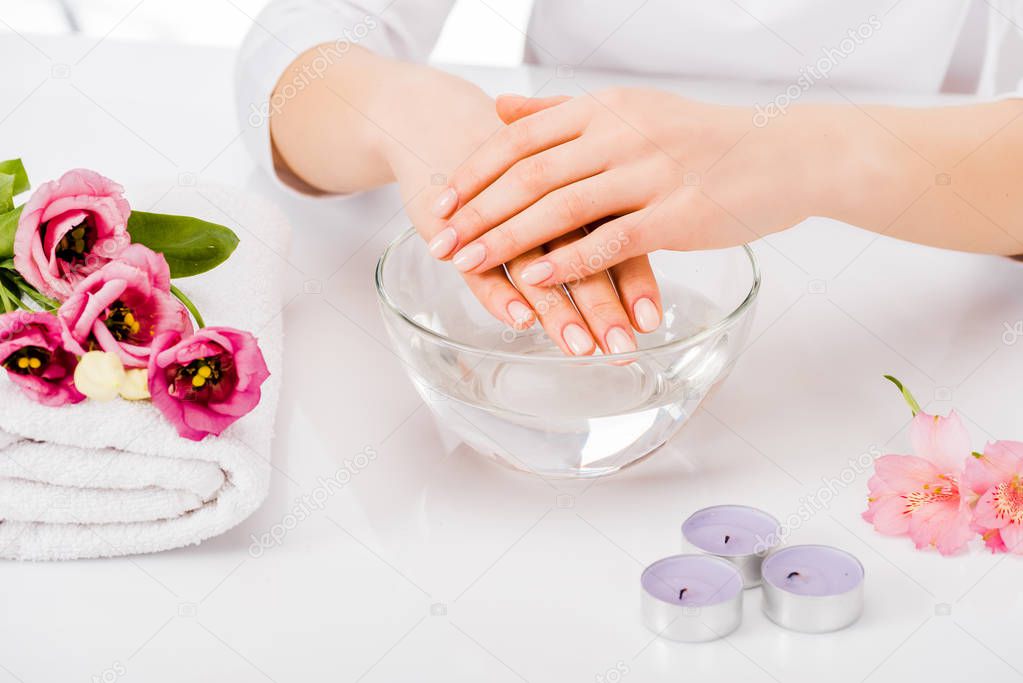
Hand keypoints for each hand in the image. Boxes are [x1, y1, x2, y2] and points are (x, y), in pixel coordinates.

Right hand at [268, 48, 662, 353]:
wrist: (437, 121)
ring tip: (580, 350)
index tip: (651, 323)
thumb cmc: (513, 164)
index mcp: (576, 179)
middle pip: (580, 253)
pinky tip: (519, 320)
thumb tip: (639, 269)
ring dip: (559, 309)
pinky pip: (479, 260)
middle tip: (623, 349)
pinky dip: (499, 292)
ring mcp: (497, 211)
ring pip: (533, 262)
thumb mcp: (563, 184)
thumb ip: (604, 221)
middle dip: (603, 307)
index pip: (614, 232)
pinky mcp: (455, 225)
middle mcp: (541, 196)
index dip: (634, 279)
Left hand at [429, 87, 827, 286]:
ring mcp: (650, 173)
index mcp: (605, 108)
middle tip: (439, 242)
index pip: (521, 138)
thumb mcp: (629, 109)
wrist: (786, 152)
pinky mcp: (678, 215)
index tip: (439, 202)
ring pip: (562, 207)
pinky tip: (536, 279)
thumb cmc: (703, 137)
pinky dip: (569, 261)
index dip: (475, 171)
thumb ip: (562, 114)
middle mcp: (622, 134)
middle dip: (478, 211)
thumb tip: (501, 109)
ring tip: (469, 264)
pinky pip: (611, 241)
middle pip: (531, 174)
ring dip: (509, 238)